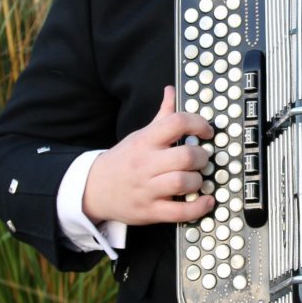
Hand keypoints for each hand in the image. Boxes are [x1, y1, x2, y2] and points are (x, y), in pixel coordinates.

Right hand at [82, 86, 215, 224]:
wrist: (93, 189)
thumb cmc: (124, 160)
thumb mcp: (140, 135)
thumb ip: (161, 115)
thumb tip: (171, 91)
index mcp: (145, 141)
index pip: (176, 123)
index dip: (198, 124)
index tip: (207, 131)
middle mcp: (146, 164)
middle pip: (185, 156)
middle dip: (202, 157)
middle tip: (203, 158)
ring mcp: (147, 189)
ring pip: (183, 182)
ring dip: (198, 180)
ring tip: (197, 178)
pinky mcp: (150, 211)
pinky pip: (180, 211)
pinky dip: (198, 207)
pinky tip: (206, 201)